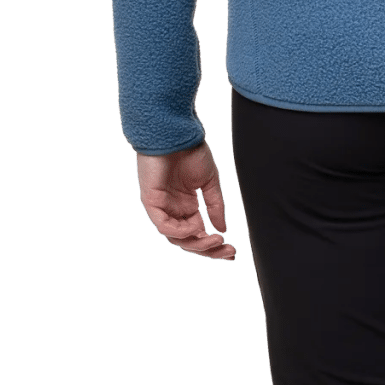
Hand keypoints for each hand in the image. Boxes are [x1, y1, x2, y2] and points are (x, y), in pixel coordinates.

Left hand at [134, 141, 236, 261]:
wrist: (176, 132)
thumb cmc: (190, 152)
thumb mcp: (209, 182)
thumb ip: (215, 206)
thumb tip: (223, 229)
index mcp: (185, 206)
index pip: (197, 234)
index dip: (213, 245)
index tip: (233, 251)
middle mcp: (173, 210)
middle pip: (188, 241)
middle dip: (209, 250)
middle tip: (229, 252)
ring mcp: (161, 207)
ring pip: (176, 238)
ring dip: (197, 243)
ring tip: (217, 241)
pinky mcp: (150, 201)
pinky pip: (164, 226)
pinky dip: (180, 231)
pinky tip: (196, 227)